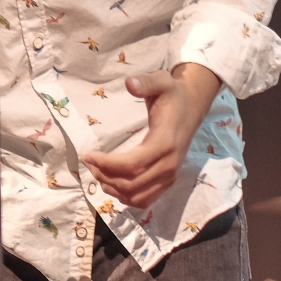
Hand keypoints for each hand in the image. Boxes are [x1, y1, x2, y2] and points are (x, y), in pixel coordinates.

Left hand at [80, 63, 221, 208]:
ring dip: (112, 188)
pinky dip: (126, 197)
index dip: (106, 164)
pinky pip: (145, 199)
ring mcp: (170, 176)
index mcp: (165, 143)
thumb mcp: (162, 81)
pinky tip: (111, 184)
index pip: (132, 165)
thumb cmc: (173, 95)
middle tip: (88, 162)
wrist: (192, 107)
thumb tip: (130, 83)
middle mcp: (169, 165)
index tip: (87, 154)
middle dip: (104, 175)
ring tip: (96, 171)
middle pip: (131, 183)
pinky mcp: (168, 181)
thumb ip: (146, 83)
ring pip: (136, 195)